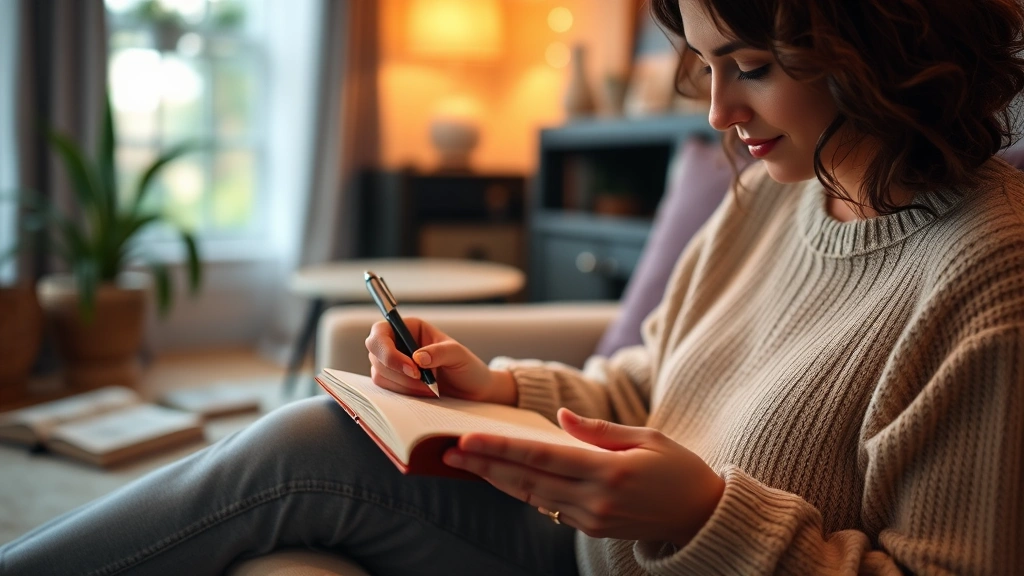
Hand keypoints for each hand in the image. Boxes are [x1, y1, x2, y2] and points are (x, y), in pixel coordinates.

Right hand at [365, 317, 515, 404]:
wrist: (471, 391)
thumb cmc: (466, 367)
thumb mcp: (458, 355)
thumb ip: (440, 352)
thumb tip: (417, 357)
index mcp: (409, 328)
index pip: (380, 332)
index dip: (388, 350)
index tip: (413, 368)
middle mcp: (396, 343)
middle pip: (375, 353)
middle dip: (397, 371)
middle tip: (425, 381)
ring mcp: (392, 364)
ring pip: (379, 374)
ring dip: (404, 385)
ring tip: (430, 388)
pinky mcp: (393, 382)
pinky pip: (386, 389)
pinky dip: (404, 393)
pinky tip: (424, 393)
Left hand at [442, 408, 724, 546]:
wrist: (702, 517)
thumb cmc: (680, 469)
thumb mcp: (647, 438)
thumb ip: (599, 430)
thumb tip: (559, 417)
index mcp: (610, 473)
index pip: (542, 458)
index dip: (502, 449)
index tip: (468, 440)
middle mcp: (596, 501)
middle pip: (527, 481)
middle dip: (485, 465)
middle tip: (449, 450)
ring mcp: (592, 519)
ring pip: (533, 497)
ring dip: (497, 479)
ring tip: (465, 463)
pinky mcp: (592, 528)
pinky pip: (550, 506)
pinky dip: (523, 490)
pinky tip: (502, 477)